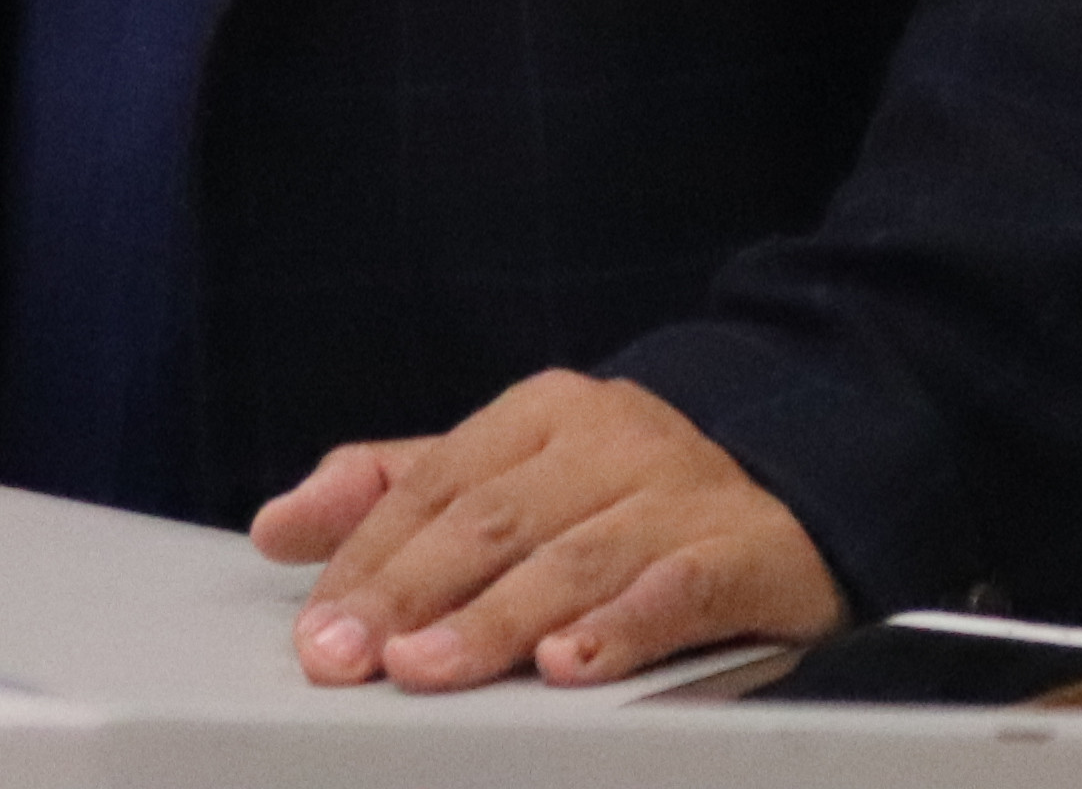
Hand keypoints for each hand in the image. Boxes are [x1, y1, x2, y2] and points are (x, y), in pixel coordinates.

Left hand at [251, 369, 849, 691]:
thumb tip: (278, 526)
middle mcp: (610, 441)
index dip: (370, 556)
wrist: (803, 476)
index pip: (437, 485)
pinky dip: (621, 627)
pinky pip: (677, 589)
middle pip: (493, 520)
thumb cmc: (631, 493)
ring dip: (495, 620)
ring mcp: (681, 492)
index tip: (320, 625)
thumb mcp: (513, 475)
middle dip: (410, 592)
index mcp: (543, 413)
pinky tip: (572, 664)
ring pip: (573, 558)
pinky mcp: (747, 550)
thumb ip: (395, 493)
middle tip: (347, 655)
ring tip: (428, 668)